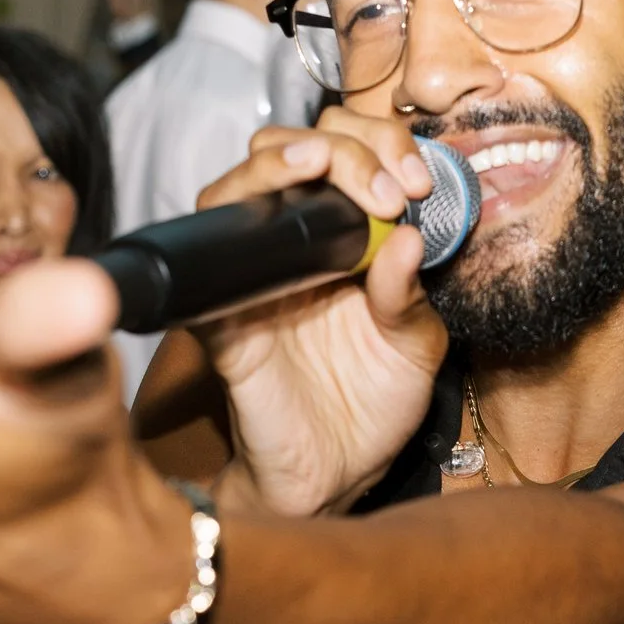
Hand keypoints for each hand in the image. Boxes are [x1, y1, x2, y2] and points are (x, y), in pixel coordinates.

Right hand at [191, 116, 451, 517]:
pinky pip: (205, 264)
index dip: (382, 148)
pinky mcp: (220, 319)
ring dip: (279, 160)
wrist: (334, 477)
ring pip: (237, 187)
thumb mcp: (416, 348)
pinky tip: (273, 224)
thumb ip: (413, 295)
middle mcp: (292, 247)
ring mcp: (251, 277)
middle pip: (291, 151)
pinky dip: (229, 229)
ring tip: (321, 166)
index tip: (418, 183)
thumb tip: (409, 238)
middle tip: (388, 189)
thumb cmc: (371, 408)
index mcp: (343, 240)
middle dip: (343, 145)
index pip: (348, 155)